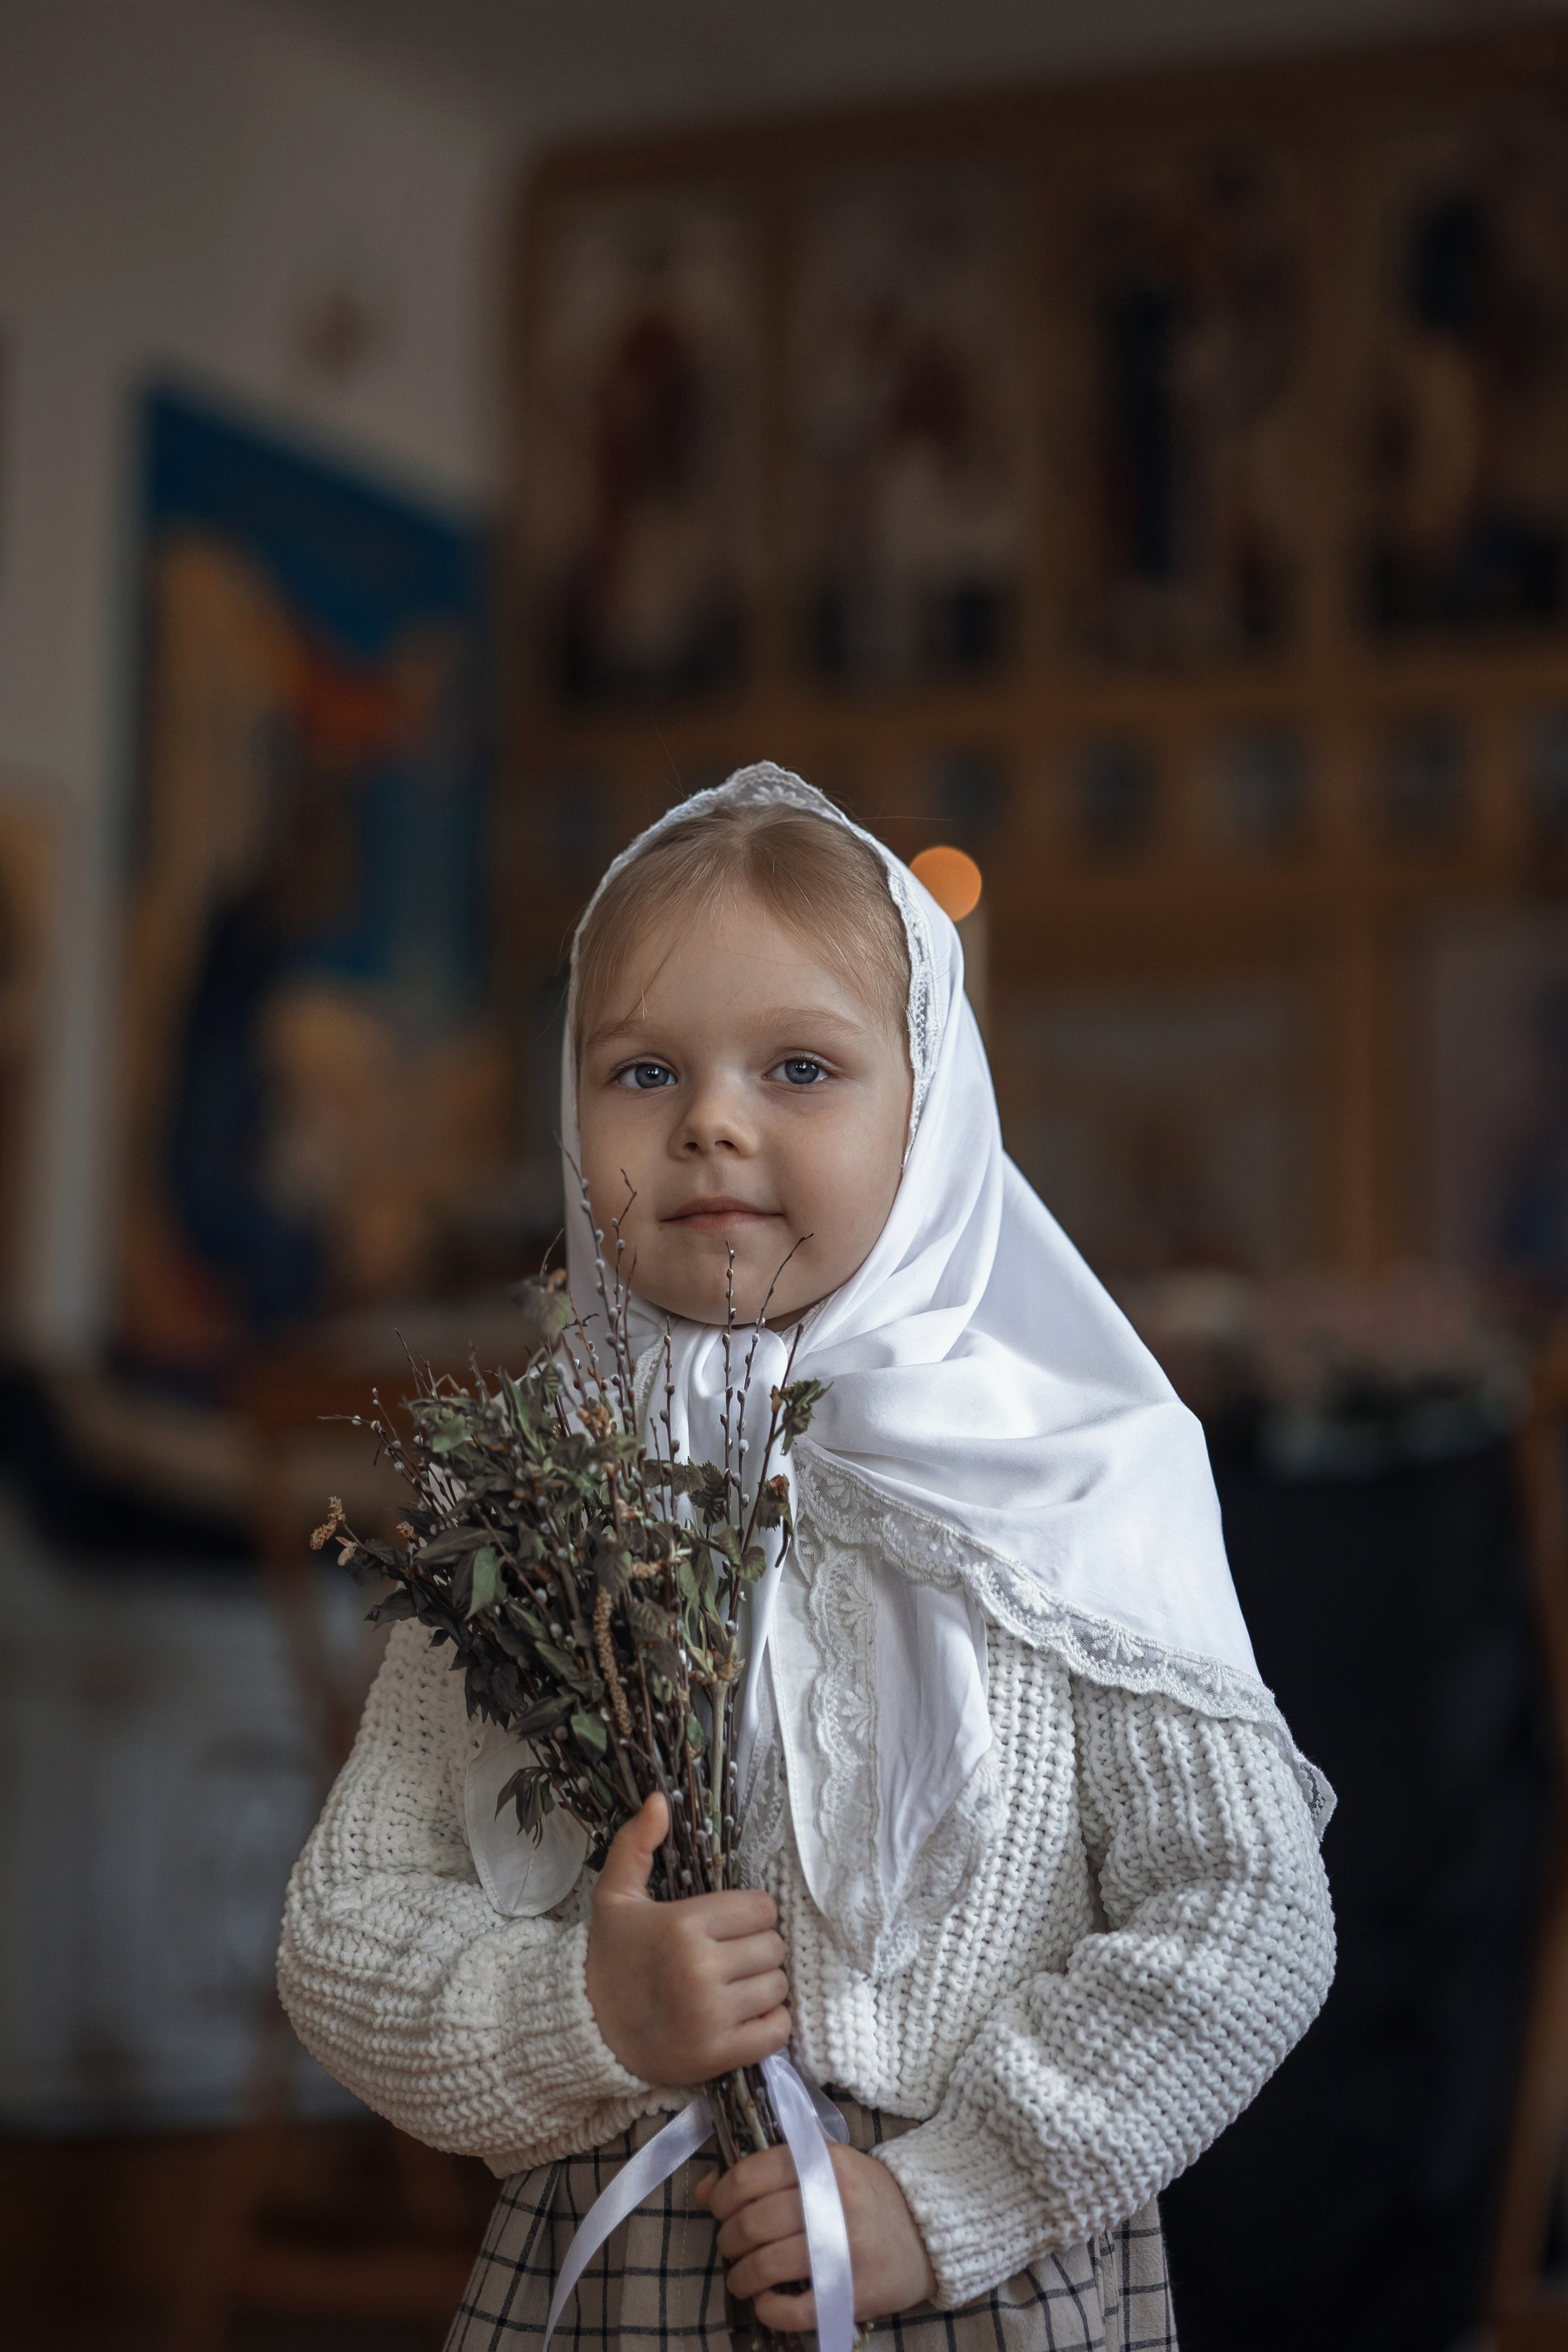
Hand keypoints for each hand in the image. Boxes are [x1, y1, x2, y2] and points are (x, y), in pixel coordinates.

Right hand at [585, 1793, 790, 2084]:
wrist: (587, 2030)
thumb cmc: (610, 1957)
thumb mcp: (615, 1895)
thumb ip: (637, 1844)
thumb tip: (661, 1799)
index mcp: (683, 1926)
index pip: (761, 1908)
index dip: (750, 1913)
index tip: (729, 1924)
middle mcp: (701, 1970)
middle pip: (773, 1946)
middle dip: (757, 1948)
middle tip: (729, 1955)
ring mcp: (712, 2016)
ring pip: (778, 1986)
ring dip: (763, 1984)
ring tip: (733, 1984)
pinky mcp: (719, 2055)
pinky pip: (777, 2031)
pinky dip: (769, 2022)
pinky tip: (743, 2014)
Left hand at [697, 2140, 936, 2329]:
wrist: (926, 2236)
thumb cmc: (866, 2197)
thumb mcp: (822, 2168)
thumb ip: (767, 2172)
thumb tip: (704, 2190)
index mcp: (824, 2163)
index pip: (752, 2175)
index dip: (723, 2195)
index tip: (719, 2208)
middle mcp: (834, 2202)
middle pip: (753, 2223)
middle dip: (728, 2239)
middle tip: (730, 2245)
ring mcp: (845, 2250)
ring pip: (766, 2266)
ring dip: (739, 2277)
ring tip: (740, 2278)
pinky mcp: (853, 2293)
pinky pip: (793, 2309)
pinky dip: (767, 2309)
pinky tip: (764, 2302)